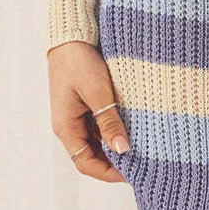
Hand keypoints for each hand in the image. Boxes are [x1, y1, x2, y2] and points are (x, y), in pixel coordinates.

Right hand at [47, 41, 130, 182]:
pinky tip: (133, 126)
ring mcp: (78, 115)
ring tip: (141, 146)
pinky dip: (115, 128)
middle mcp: (70, 125)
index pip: (85, 163)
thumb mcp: (97, 92)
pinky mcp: (86, 104)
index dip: (108, 172)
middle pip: (92, 155)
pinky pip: (100, 124)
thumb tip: (123, 149)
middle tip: (142, 162)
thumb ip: (109, 121)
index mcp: (66, 127)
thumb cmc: (79, 61)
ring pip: (98, 140)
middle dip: (114, 161)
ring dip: (116, 144)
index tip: (132, 173)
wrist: (71, 35)